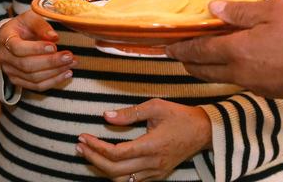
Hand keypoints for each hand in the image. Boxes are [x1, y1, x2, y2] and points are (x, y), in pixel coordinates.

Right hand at [0, 10, 73, 91]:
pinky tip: (66, 73)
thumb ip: (40, 25)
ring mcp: (10, 71)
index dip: (36, 49)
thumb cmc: (22, 26)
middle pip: (27, 65)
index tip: (54, 46)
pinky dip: (53, 81)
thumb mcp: (30, 18)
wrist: (12, 37)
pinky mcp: (18, 81)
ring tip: (71, 63)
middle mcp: (5, 57)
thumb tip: (54, 37)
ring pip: (33, 78)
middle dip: (51, 62)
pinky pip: (36, 86)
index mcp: (5, 38)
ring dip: (55, 72)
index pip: (18, 48)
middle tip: (68, 56)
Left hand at [77, 99, 210, 181]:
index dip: (96, 147)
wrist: (204, 131)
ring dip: (103, 170)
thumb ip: (129, 113)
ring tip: (88, 155)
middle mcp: (153, 164)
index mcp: (151, 146)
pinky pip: (133, 181)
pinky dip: (116, 175)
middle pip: (115, 171)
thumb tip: (105, 116)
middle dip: (93, 159)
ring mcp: (156, 172)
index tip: (83, 137)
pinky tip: (106, 163)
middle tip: (79, 146)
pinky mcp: (158, 175)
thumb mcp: (155, 107)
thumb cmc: (179, 116)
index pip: (117, 154)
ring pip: (123, 181)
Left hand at [165, 0, 282, 100]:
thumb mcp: (272, 10)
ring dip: (206, 67)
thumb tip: (213, 8)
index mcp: (235, 51)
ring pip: (220, 76)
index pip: (197, 50)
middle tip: (177, 51)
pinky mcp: (270, 91)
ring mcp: (256, 85)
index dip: (179, 47)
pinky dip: (227, 71)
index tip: (166, 44)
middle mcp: (240, 71)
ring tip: (201, 55)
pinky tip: (234, 62)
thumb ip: (239, 10)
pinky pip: (239, 81)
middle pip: (202, 69)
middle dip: (187, 59)